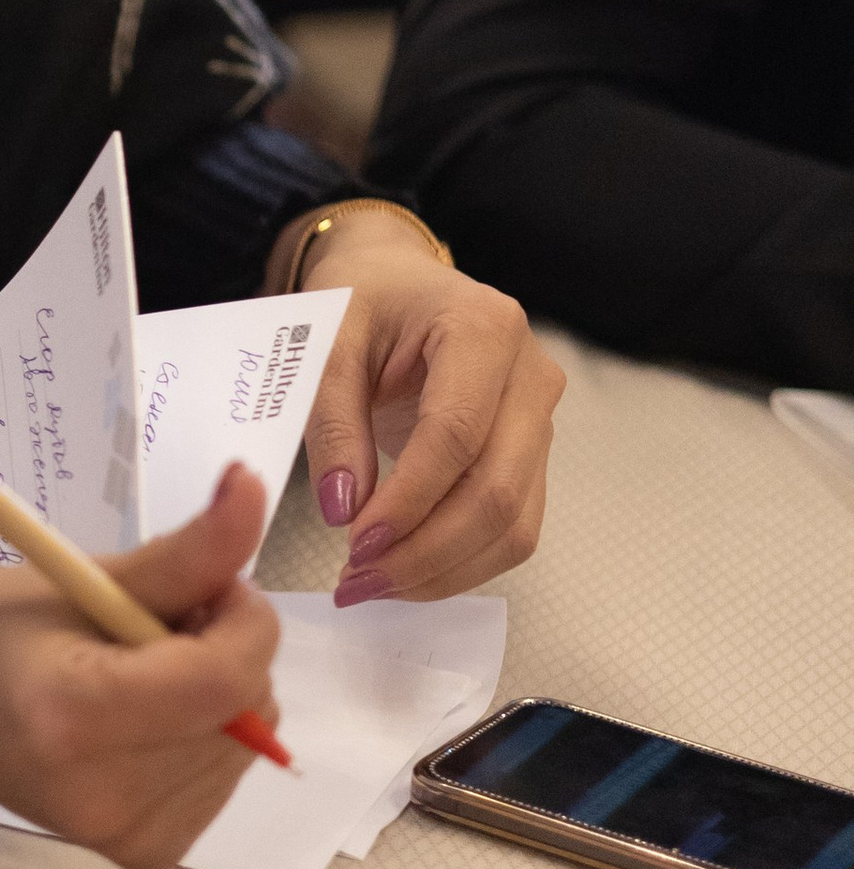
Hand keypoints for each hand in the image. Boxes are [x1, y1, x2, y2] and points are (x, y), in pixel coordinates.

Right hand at [0, 463, 280, 868]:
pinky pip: (227, 775)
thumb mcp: (82, 576)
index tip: (212, 585)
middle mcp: (99, 794)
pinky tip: (149, 719)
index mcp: (69, 717)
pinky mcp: (149, 853)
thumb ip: (186, 550)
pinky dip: (207, 734)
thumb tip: (254, 487)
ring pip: (247, 741)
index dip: (243, 620)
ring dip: (219, 692)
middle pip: (241, 710)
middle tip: (156, 627)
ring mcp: (125, 835)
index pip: (221, 680)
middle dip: (226, 650)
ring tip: (143, 673)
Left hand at [288, 216, 561, 604]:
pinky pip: (512, 526)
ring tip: (372, 585)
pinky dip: (460, 562)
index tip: (355, 544)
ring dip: (444, 570)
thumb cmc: (363, 301)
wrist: (396, 283)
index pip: (457, 435)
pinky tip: (405, 572)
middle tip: (356, 581)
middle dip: (425, 551)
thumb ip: (333, 422)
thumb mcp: (327, 343)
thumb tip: (343, 509)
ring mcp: (540, 418)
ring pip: (514, 523)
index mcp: (485, 329)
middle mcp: (530, 376)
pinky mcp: (532, 455)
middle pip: (496, 490)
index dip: (408, 500)